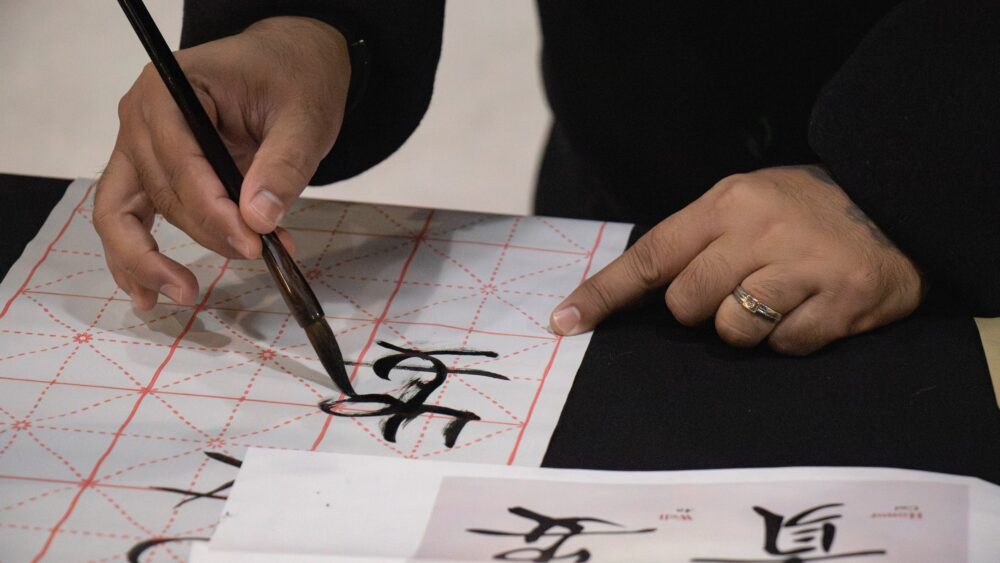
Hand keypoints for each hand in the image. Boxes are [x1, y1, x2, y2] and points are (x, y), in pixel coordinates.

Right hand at [93, 16, 349, 309]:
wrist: (289, 64)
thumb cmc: (292, 78)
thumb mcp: (304, 116)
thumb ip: (284, 165)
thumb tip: (259, 219)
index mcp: (170, 92)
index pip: (180, 162)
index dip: (213, 211)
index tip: (253, 243)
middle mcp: (141, 118)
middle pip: (158, 192)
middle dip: (206, 233)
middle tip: (256, 255)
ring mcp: (139, 146)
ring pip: (126, 213)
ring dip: (152, 259)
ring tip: (183, 294)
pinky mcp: (152, 171)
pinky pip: (127, 216)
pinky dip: (134, 255)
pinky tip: (147, 291)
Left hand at [549, 166, 924, 354]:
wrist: (895, 202)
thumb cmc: (804, 210)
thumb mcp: (745, 200)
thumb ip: (696, 238)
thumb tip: (638, 288)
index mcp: (727, 203)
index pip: (649, 255)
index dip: (604, 293)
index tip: (565, 320)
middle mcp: (759, 231)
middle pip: (686, 303)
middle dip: (700, 309)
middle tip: (735, 287)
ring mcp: (802, 268)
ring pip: (731, 331)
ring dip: (745, 328)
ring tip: (776, 299)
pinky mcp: (840, 303)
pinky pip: (783, 347)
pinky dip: (789, 338)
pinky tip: (810, 307)